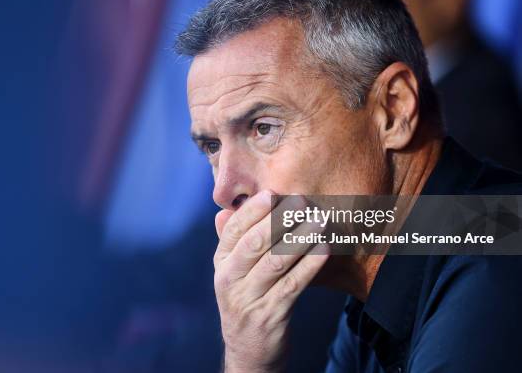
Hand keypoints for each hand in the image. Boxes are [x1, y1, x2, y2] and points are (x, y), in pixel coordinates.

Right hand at [213, 190, 328, 372]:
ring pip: (275, 262)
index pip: (234, 230)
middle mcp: (229, 280)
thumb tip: (224, 211)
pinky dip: (309, 265)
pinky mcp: (270, 315)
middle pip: (253, 243)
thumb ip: (232, 243)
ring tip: (319, 220)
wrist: (248, 352)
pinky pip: (293, 285)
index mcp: (221, 263)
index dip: (253, 210)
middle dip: (279, 219)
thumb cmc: (246, 300)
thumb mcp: (232, 274)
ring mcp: (248, 299)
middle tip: (301, 201)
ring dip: (300, 238)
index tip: (273, 193)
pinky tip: (324, 249)